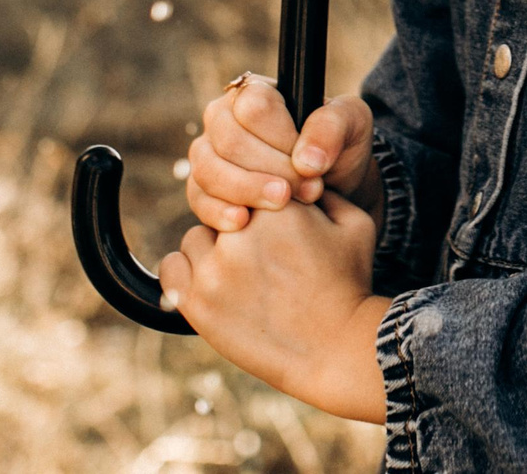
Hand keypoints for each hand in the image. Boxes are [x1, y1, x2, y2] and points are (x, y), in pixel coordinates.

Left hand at [159, 191, 389, 422]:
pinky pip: (171, 269)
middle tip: (261, 256)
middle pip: (221, 211)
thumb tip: (298, 176)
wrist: (335, 350)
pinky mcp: (197, 303)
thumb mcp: (355, 225)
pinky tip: (212, 285)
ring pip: (196, 239)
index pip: (248, 184)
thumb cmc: (348, 285)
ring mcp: (215, 270)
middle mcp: (241, 233)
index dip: (261, 204)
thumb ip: (325, 192)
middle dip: (238, 227)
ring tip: (241, 276)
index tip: (273, 227)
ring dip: (212, 251)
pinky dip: (186, 273)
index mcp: (278, 206)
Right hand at [187, 77, 383, 234]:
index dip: (282, 140)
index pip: (254, 107)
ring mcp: (208, 153)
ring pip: (210, 170)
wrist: (332, 190)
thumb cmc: (337, 148)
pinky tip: (243, 222)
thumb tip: (306, 159)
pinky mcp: (202, 188)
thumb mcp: (352, 125)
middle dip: (271, 171)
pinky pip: (198, 199)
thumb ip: (334, 126)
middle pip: (229, 142)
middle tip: (308, 192)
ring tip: (284, 205)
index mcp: (257, 92)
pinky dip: (219, 212)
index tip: (310, 167)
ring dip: (249, 192)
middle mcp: (224, 118)